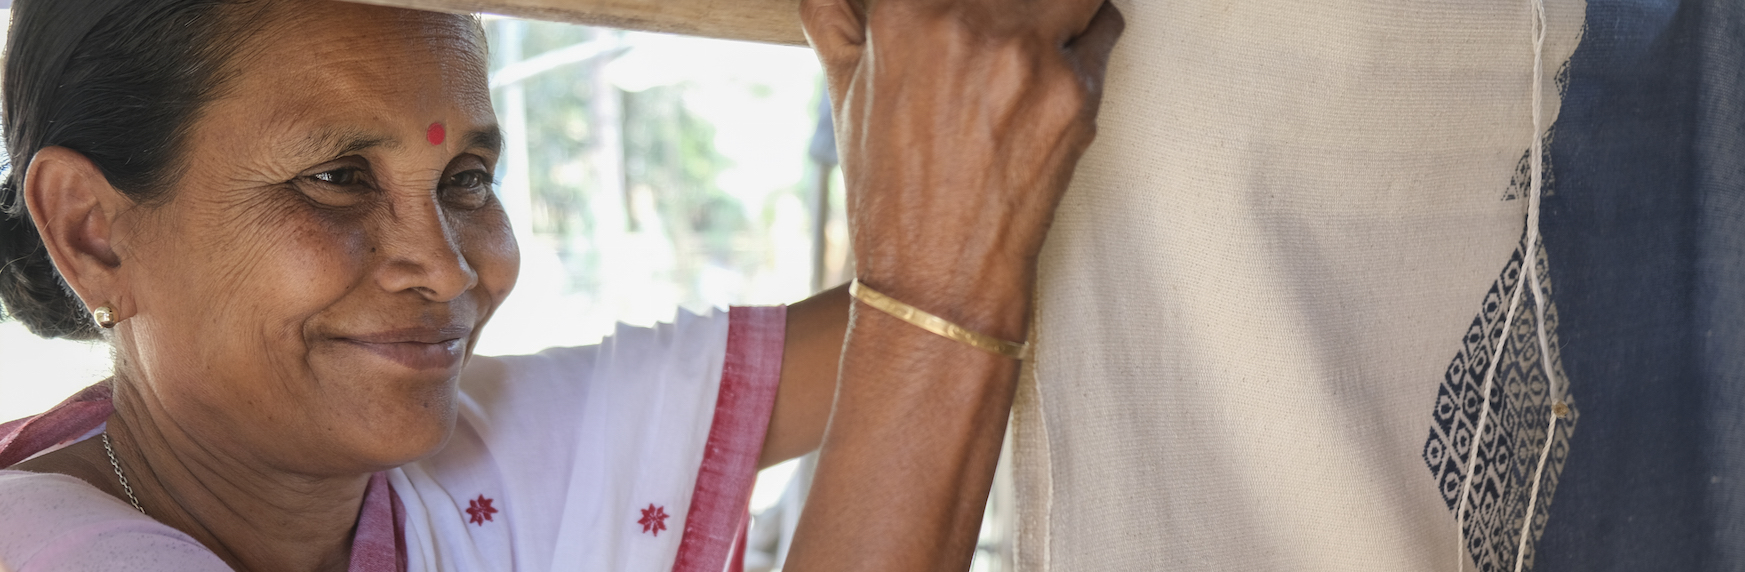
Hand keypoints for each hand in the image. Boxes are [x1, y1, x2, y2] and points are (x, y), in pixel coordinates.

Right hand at [804, 0, 1122, 340]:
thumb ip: (836, 9)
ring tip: (1048, 26)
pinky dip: (1087, 38)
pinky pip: (1101, 31)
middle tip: (1013, 22)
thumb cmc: (890, 184)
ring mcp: (1027, 54)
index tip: (973, 8)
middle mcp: (966, 19)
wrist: (937, 276)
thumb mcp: (843, 86)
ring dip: (1065, 3)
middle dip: (1018, 2)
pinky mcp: (1076, 91)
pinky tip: (1059, 69)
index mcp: (903, 9)